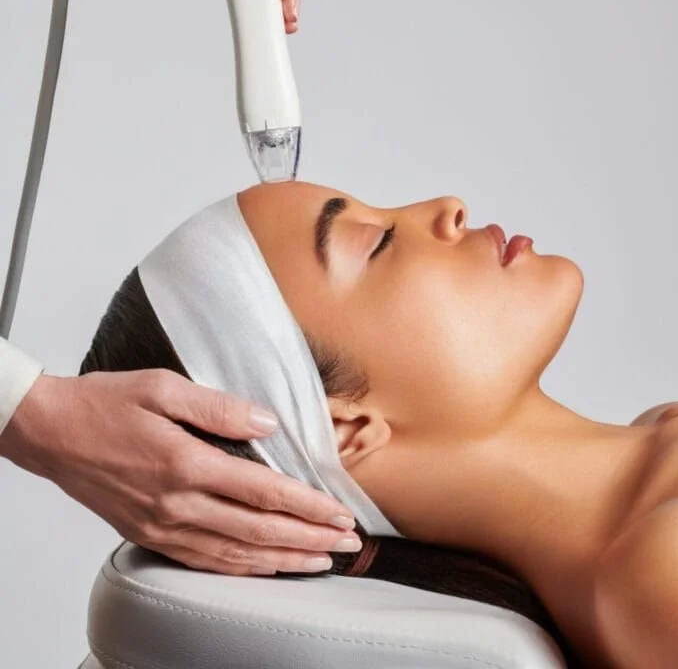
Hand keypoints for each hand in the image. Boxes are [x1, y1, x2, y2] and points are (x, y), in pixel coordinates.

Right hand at [0, 370, 359, 574]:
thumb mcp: (162, 387)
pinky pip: (205, 562)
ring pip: (236, 555)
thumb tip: (266, 424)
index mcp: (186, 463)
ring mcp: (163, 526)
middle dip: (309, 539)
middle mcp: (177, 503)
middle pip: (258, 530)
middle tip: (347, 543)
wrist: (51, 432)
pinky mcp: (150, 535)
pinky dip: (243, 569)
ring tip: (320, 561)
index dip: (307, 506)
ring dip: (284, 560)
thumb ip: (218, 407)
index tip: (340, 512)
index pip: (263, 492)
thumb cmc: (105, 404)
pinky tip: (264, 566)